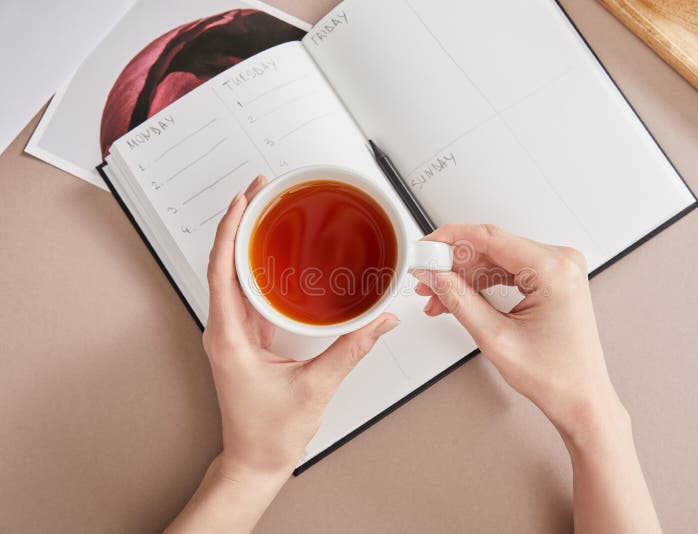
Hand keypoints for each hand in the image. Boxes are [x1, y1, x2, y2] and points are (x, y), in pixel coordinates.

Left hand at [167, 176, 398, 532]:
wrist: (254, 461)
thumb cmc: (269, 433)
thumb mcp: (316, 387)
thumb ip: (351, 349)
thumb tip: (380, 320)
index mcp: (230, 338)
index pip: (222, 270)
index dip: (231, 230)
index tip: (244, 200)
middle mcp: (224, 330)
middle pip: (224, 263)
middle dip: (240, 222)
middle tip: (261, 190)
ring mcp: (232, 334)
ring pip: (232, 275)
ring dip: (246, 241)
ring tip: (265, 210)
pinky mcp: (244, 339)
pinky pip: (246, 292)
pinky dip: (256, 266)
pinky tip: (273, 254)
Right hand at [414, 225, 662, 533]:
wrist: (581, 399)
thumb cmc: (557, 376)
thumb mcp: (495, 337)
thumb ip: (459, 300)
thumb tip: (435, 276)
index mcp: (553, 269)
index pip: (489, 237)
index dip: (450, 240)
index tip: (425, 247)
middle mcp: (559, 262)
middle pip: (491, 248)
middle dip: (453, 264)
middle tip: (425, 278)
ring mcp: (557, 271)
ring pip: (496, 260)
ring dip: (464, 276)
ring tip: (437, 296)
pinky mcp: (551, 281)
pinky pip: (508, 271)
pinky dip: (481, 283)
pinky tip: (458, 296)